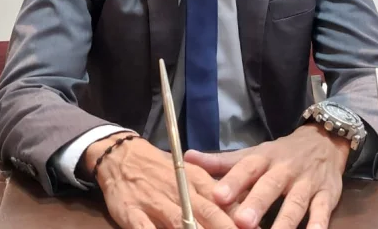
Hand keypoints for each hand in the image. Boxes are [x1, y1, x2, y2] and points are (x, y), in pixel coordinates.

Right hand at [86, 133, 236, 228]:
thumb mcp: (190, 175)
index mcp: (196, 181)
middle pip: (209, 215)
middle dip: (226, 228)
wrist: (121, 156)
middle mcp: (180, 192)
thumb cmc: (161, 169)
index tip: (256, 228)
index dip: (239, 220)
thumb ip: (212, 193)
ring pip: (180, 224)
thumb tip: (240, 212)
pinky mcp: (133, 213)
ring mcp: (156, 203)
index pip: (225, 202)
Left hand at [185, 124, 348, 228]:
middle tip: (241, 223)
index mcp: (263, 159)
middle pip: (270, 186)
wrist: (323, 141)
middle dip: (256, 204)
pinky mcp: (327, 195)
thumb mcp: (252, 154)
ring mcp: (307, 183)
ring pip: (296, 202)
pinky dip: (318, 224)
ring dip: (285, 221)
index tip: (217, 197)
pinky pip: (323, 211)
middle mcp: (285, 170)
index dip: (232, 182)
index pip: (246, 168)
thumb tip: (186, 158)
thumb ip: (221, 161)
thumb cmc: (280, 154)